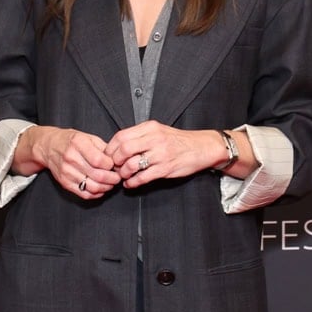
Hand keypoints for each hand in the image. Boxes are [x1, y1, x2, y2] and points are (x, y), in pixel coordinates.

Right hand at [14, 125, 121, 198]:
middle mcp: (71, 158)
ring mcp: (66, 172)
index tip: (115, 165)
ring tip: (110, 183)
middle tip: (117, 177)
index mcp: (78, 144)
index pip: (100, 160)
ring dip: (106, 187)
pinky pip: (84, 194)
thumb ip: (103, 148)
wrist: (49, 146)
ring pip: (93, 187)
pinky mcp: (65, 183)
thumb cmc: (70, 141)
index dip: (112, 165)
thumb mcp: (88, 137)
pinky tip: (100, 189)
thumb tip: (117, 161)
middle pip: (98, 175)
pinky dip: (96, 194)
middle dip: (113, 179)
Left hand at [104, 121, 225, 186]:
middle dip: (114, 162)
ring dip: (123, 173)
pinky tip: (131, 183)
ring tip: (123, 176)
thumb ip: (139, 136)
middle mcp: (154, 139)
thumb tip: (118, 146)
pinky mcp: (166, 168)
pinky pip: (142, 177)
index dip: (110, 149)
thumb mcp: (158, 130)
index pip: (120, 136)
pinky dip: (132, 183)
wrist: (203, 147)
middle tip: (114, 167)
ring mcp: (160, 154)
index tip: (108, 156)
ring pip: (131, 165)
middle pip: (123, 150)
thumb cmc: (178, 140)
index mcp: (150, 128)